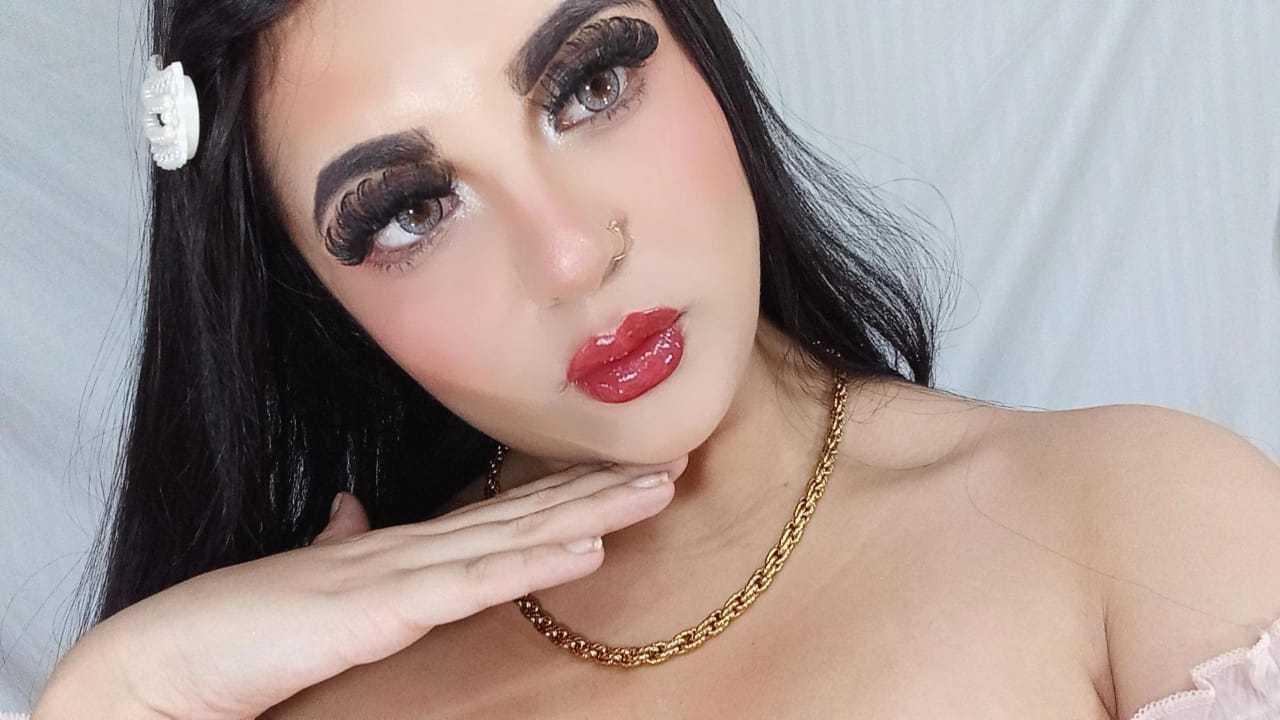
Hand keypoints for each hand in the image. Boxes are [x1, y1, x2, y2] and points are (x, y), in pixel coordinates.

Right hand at [36, 456, 687, 719]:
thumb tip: (351, 512)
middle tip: (675, 457)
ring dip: (594, 510)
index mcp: (396, 550)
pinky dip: (537, 564)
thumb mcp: (307, 582)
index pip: (498, 515)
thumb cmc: (234, 629)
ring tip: (661, 485)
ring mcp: (398, 573)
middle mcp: (409, 548)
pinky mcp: (381, 608)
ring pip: (516, 535)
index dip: (563, 491)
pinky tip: (592, 548)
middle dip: (602, 488)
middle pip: (524, 512)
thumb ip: (337, 544)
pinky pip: (475, 585)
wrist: (166, 659)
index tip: (622, 473)